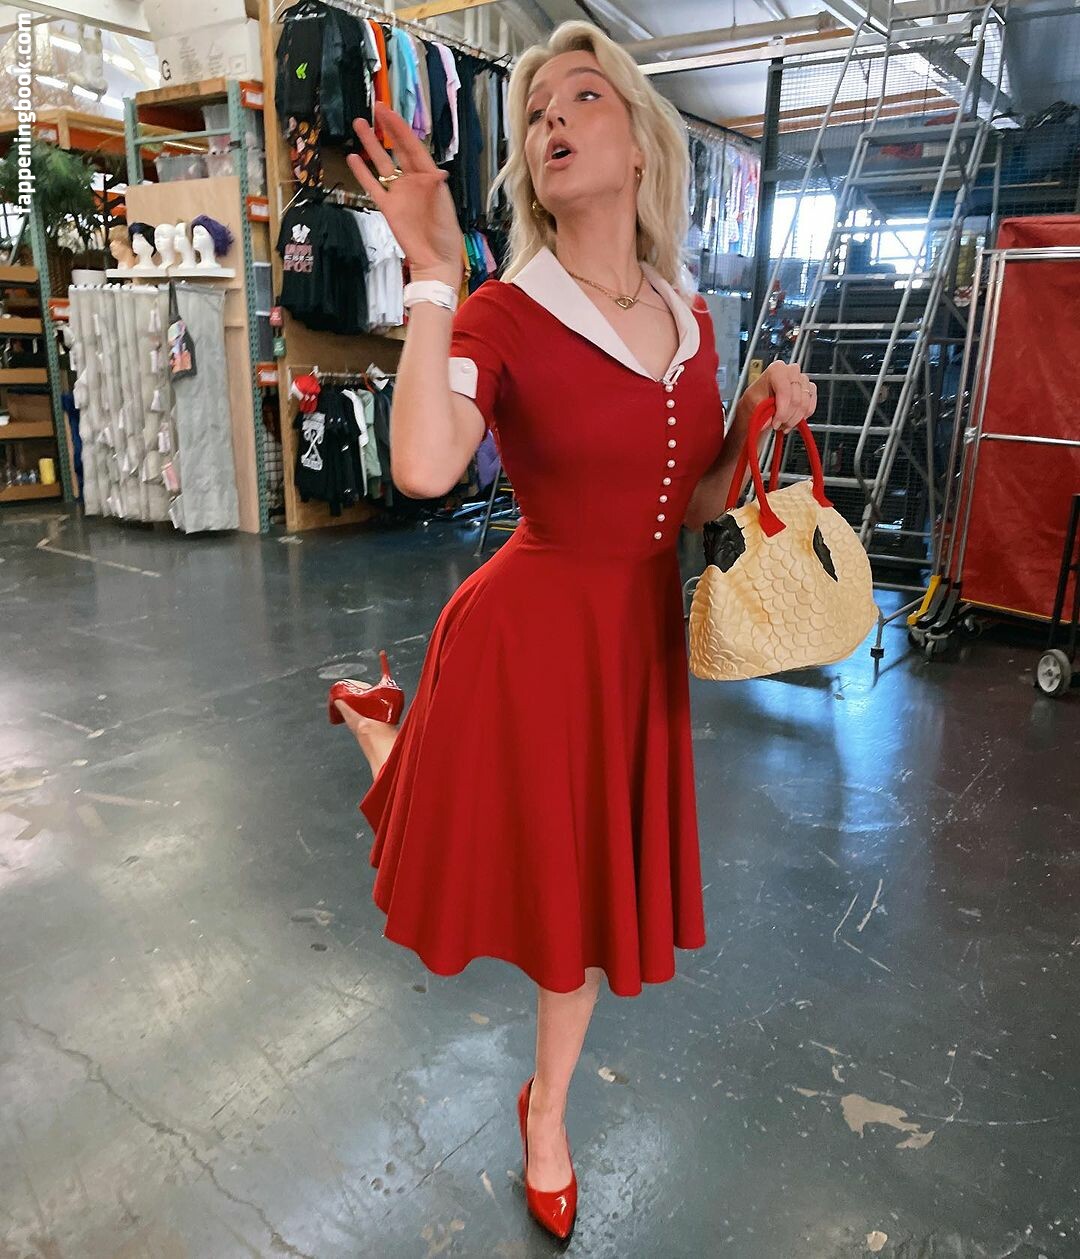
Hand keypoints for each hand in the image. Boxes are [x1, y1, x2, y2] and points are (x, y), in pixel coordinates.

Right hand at [347, 101, 462, 285]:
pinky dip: (362, 173)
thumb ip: (437, 192)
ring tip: (359, 124)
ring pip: (382, 164)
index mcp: (429, 178)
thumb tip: (438, 173)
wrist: (434, 262)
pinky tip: (353, 158)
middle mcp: (413, 181)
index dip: (400, 129)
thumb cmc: (445, 237)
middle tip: (376, 109)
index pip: (413, 147)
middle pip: (397, 149)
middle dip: (387, 129)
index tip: (388, 113)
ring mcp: (398, 193)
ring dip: (371, 145)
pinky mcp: (387, 207)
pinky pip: (373, 186)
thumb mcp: (445, 212)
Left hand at [742, 360, 816, 433]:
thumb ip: (761, 412)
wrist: (761, 398)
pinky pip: (811, 406)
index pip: (785, 392)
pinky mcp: (810, 388)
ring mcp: (803, 379)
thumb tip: (768, 422)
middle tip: (778, 425)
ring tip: (783, 424)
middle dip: (787, 418)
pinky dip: (802, 417)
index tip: (775, 423)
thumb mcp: (753, 402)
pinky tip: (792, 419)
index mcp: (777, 369)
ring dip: (794, 419)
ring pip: (804, 405)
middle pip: (796, 400)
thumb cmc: (757, 396)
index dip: (781, 412)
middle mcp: (792, 371)